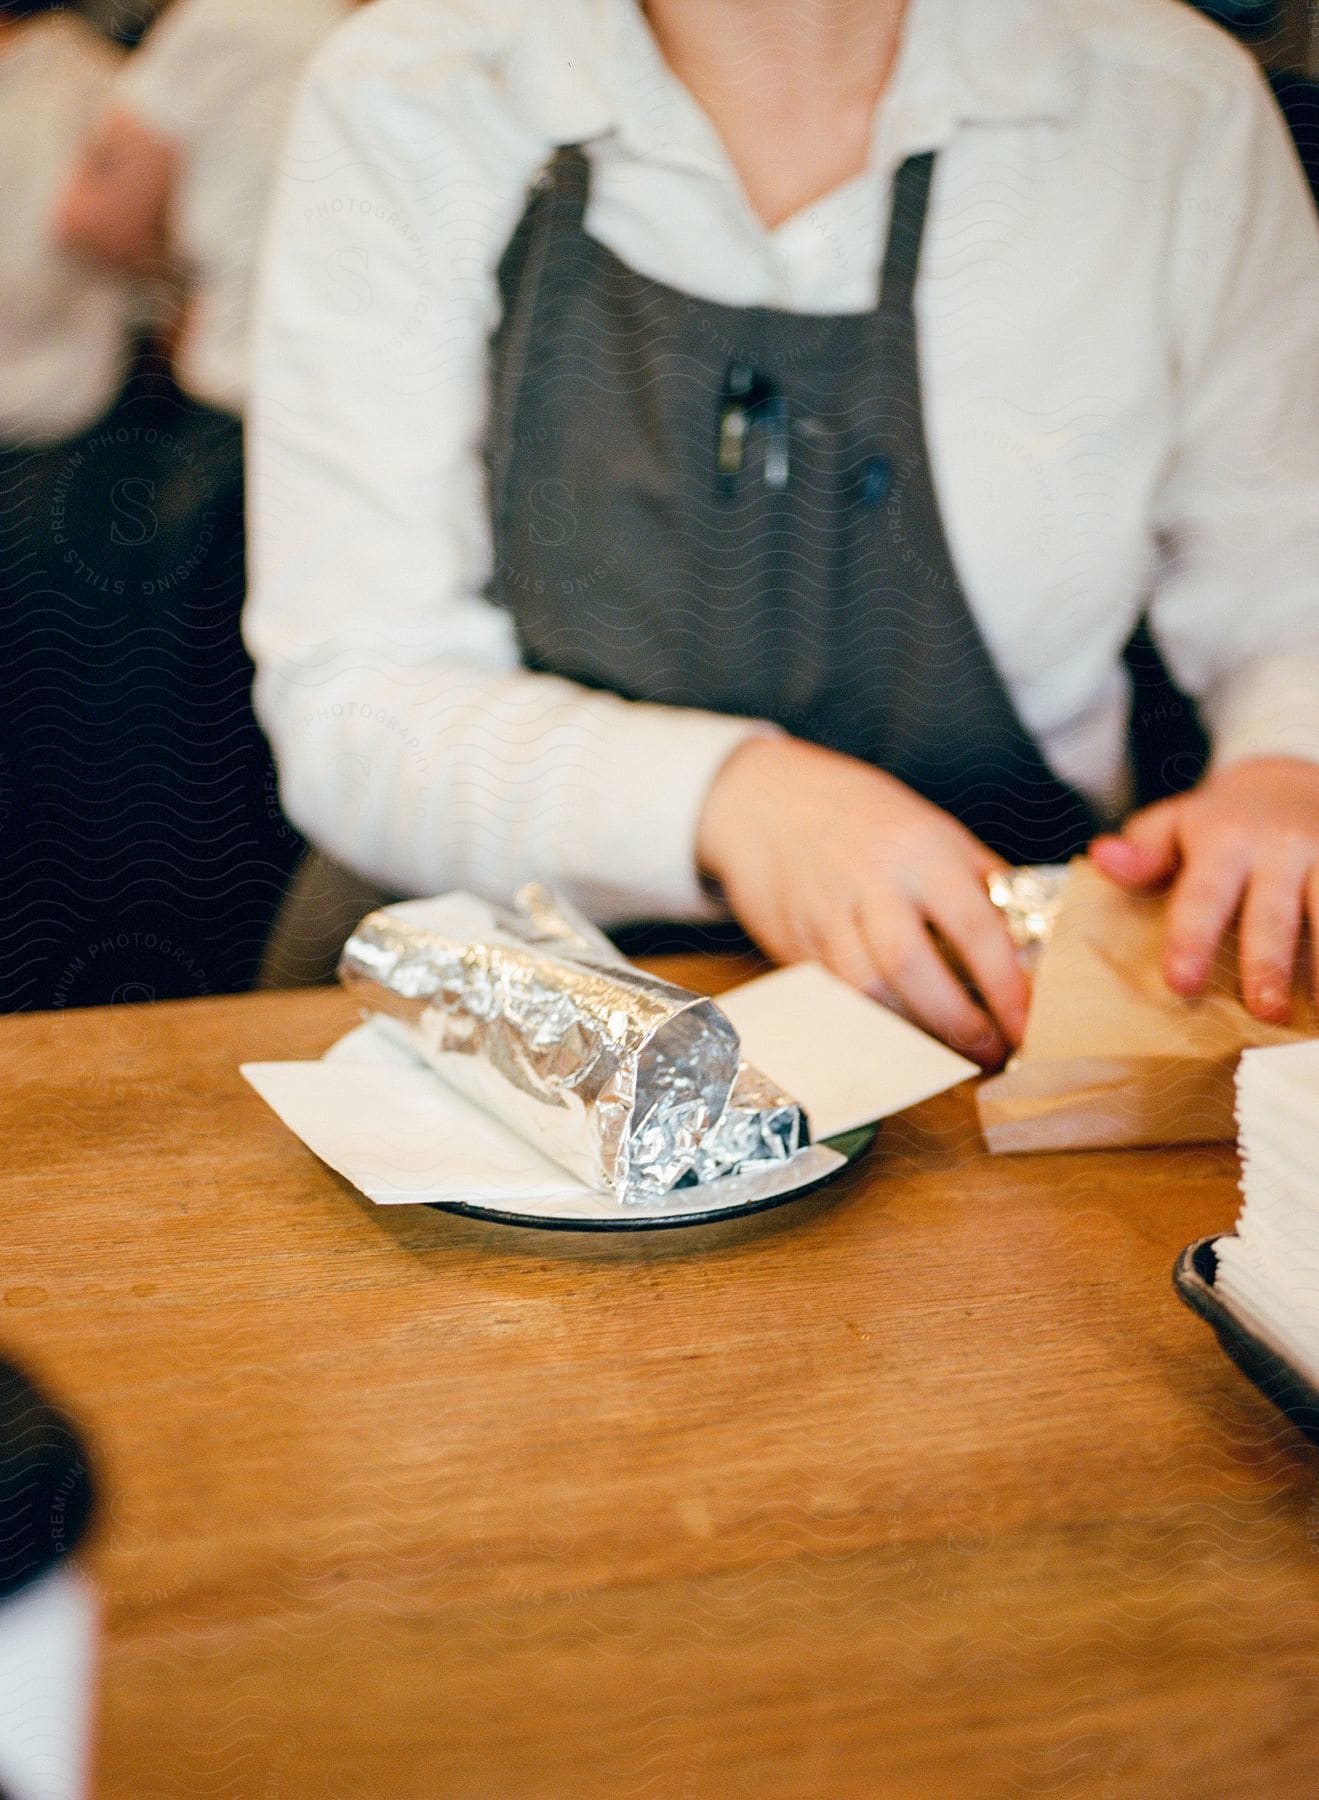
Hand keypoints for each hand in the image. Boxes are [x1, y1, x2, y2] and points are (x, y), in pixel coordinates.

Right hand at [697, 737, 1028, 1066]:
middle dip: (954, 1021)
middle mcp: (869, 881)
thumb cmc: (866, 818)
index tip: (1027, 1026)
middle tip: (988, 1051)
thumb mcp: (934, 830)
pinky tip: (896, 1036)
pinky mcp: (791, 943)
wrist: (765, 800)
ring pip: (864, 991)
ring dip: (910, 1033)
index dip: (1005, 985)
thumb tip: (1034, 950)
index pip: (974, 926)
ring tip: (944, 1052)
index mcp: (920, 850)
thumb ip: (981, 885)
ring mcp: (823, 914)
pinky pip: (834, 996)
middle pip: (910, 967)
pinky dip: (870, 1024)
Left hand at [1091, 757, 1318, 1021]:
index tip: (1182, 983)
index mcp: (1223, 840)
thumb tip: (1103, 857)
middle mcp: (1278, 846)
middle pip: (1271, 915)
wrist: (1288, 781)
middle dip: (1268, 964)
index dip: (1192, 940)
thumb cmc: (1220, 823)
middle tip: (1265, 1013)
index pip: (1203, 896)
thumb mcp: (1176, 825)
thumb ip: (1143, 850)